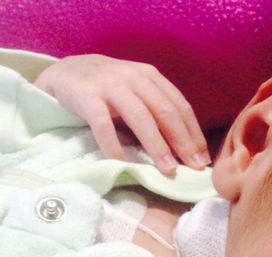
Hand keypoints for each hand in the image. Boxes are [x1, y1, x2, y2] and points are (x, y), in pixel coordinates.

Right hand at [34, 54, 210, 174]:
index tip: (203, 159)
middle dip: (182, 141)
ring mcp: (110, 86)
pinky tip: (123, 164)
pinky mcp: (87, 97)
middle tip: (193, 168)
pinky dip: (114, 146)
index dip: (193, 133)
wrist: (67, 72)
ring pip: (140, 117)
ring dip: (156, 145)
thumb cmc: (109, 89)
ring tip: (167, 169)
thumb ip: (157, 111)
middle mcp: (134, 77)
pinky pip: (103, 125)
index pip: (179, 105)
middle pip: (164, 111)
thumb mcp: (137, 92)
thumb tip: (185, 149)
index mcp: (150, 77)